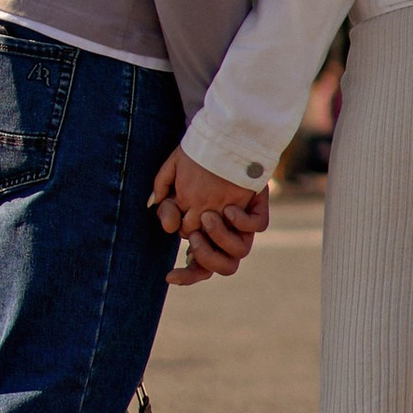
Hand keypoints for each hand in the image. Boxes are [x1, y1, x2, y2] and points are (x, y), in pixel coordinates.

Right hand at [148, 145, 270, 286]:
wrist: (225, 136)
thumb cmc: (198, 157)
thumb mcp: (175, 169)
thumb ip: (163, 188)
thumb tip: (155, 206)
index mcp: (205, 234)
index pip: (198, 267)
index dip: (186, 276)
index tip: (169, 275)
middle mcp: (225, 232)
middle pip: (220, 266)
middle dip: (203, 254)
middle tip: (194, 234)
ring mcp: (242, 222)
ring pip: (239, 252)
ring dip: (221, 239)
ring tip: (208, 217)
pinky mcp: (256, 206)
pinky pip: (257, 226)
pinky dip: (242, 221)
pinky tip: (229, 208)